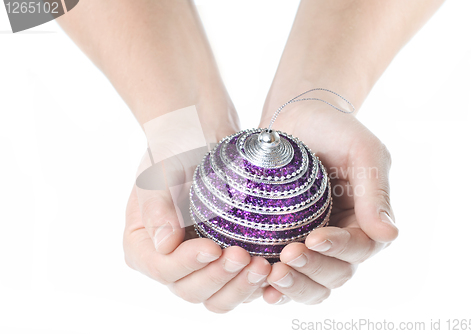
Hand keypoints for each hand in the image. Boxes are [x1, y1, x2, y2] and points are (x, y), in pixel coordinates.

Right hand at [123, 122, 271, 312]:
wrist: (202, 133)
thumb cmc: (175, 149)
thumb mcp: (159, 171)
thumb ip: (157, 208)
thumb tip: (164, 245)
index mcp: (144, 245)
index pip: (163, 269)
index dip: (187, 265)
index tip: (212, 247)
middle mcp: (171, 260)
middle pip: (191, 290)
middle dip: (218, 278)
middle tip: (244, 257)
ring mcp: (201, 263)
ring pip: (218, 295)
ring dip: (240, 287)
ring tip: (263, 266)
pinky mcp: (228, 259)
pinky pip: (240, 284)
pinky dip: (257, 284)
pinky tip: (275, 270)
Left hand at [258, 103, 398, 304]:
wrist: (298, 117)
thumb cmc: (334, 129)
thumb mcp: (362, 151)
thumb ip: (376, 192)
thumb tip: (389, 235)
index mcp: (366, 220)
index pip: (360, 248)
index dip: (339, 248)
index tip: (314, 238)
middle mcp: (342, 239)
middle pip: (336, 273)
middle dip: (313, 270)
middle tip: (287, 256)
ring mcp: (313, 244)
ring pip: (312, 284)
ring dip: (295, 286)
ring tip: (273, 275)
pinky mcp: (285, 243)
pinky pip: (286, 276)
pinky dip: (276, 287)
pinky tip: (262, 289)